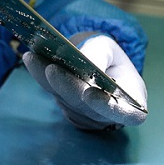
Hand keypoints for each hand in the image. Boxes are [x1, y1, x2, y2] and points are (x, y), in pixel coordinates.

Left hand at [23, 34, 147, 129]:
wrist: (96, 61)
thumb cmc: (109, 56)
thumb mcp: (110, 48)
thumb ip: (101, 55)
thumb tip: (88, 66)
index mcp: (132, 102)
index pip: (127, 114)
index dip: (109, 108)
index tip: (89, 93)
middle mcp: (109, 114)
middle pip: (88, 107)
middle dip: (68, 87)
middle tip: (52, 69)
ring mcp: (86, 116)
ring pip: (66, 101)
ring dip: (49, 81)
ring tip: (34, 58)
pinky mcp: (67, 109)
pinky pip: (54, 95)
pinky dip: (41, 77)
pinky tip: (31, 59)